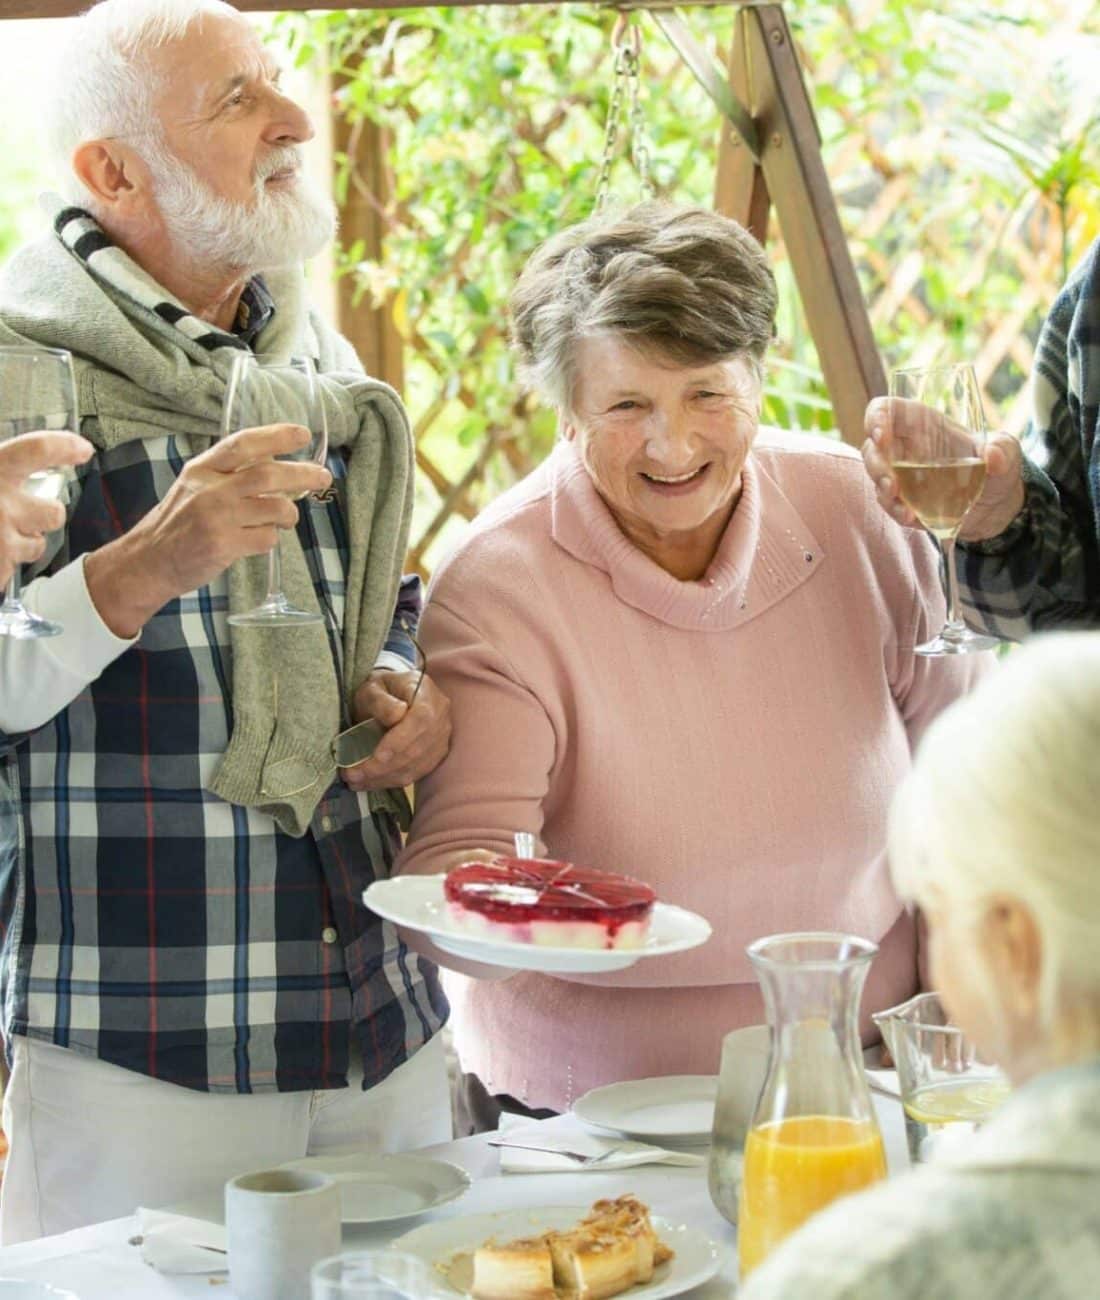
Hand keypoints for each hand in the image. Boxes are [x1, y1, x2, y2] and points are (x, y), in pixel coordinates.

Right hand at [0, 432, 92, 587]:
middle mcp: (0, 500)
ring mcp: (2, 537)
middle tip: (15, 516)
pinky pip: (13, 568)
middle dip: (43, 517)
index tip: (83, 449)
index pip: (38, 449)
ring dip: (21, 543)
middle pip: (54, 513)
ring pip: (37, 545)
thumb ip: (2, 471)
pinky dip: (2, 564)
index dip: (64, 447)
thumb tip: (27, 466)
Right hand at [85, 424, 331, 637]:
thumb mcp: (195, 487)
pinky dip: (271, 539)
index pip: (243, 444)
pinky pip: (266, 539)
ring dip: (289, 514)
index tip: (302, 434)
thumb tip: (278, 468)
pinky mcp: (222, 545)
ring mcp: (216, 518)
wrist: (148, 561)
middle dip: (301, 473)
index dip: (276, 436)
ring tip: (287, 518)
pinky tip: (261, 540)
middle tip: (322, 476)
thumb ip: (229, 475)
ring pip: (273, 507)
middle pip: (267, 474)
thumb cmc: (178, 524)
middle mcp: (209, 490)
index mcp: (202, 469)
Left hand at [342, 668, 451, 790]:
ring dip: (384, 778)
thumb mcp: (373, 687)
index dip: (401, 741)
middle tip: (353, 774)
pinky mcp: (435, 756)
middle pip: (418, 749)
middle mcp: (441, 718)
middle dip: (384, 767)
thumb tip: (396, 715)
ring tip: (356, 781)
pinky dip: (390, 781)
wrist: (395, 696)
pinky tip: (369, 782)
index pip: (421, 721)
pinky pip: (415, 774)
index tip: (377, 756)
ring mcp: (441, 739)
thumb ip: (381, 700)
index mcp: (428, 695)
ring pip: (416, 766)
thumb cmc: (381, 689)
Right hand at [863, 397, 1025, 541]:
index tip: (881, 434)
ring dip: (882, 490)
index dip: (876, 418)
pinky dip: (896, 511)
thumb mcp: (1007, 451)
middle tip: (891, 483)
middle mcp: (906, 447)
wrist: (997, 505)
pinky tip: (912, 518)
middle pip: (872, 447)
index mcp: (923, 423)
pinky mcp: (904, 500)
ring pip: (875, 476)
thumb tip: (992, 456)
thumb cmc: (998, 466)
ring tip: (901, 504)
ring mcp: (901, 475)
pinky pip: (889, 504)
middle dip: (875, 465)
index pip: (886, 409)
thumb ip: (1002, 448)